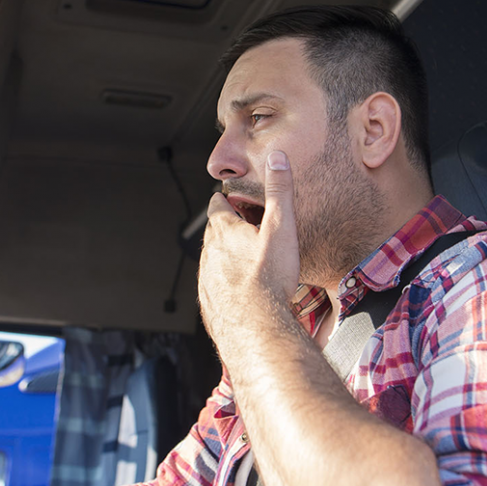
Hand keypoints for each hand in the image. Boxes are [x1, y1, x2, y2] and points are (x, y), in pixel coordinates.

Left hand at [198, 150, 299, 350]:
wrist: (255, 326)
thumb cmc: (269, 278)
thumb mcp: (281, 228)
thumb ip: (280, 192)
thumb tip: (278, 158)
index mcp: (223, 230)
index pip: (217, 205)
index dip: (226, 200)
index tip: (234, 200)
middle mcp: (209, 252)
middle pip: (214, 233)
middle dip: (228, 229)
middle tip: (246, 229)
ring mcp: (206, 279)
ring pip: (213, 260)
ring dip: (226, 257)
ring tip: (246, 261)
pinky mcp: (208, 302)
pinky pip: (214, 286)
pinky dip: (225, 283)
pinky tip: (241, 291)